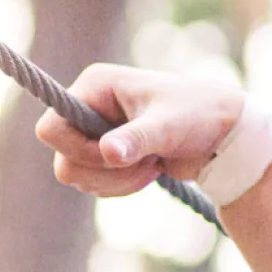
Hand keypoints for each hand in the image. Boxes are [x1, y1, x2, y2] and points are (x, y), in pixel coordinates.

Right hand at [35, 63, 244, 197]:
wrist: (222, 134)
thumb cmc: (199, 115)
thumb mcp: (169, 126)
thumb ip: (137, 138)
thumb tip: (107, 152)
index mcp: (95, 86)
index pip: (50, 128)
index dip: (78, 150)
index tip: (116, 155)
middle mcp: (88, 106)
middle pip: (63, 160)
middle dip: (104, 172)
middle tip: (144, 163)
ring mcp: (96, 131)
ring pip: (76, 176)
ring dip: (115, 182)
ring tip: (152, 165)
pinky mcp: (106, 153)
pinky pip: (93, 183)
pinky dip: (120, 186)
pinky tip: (150, 170)